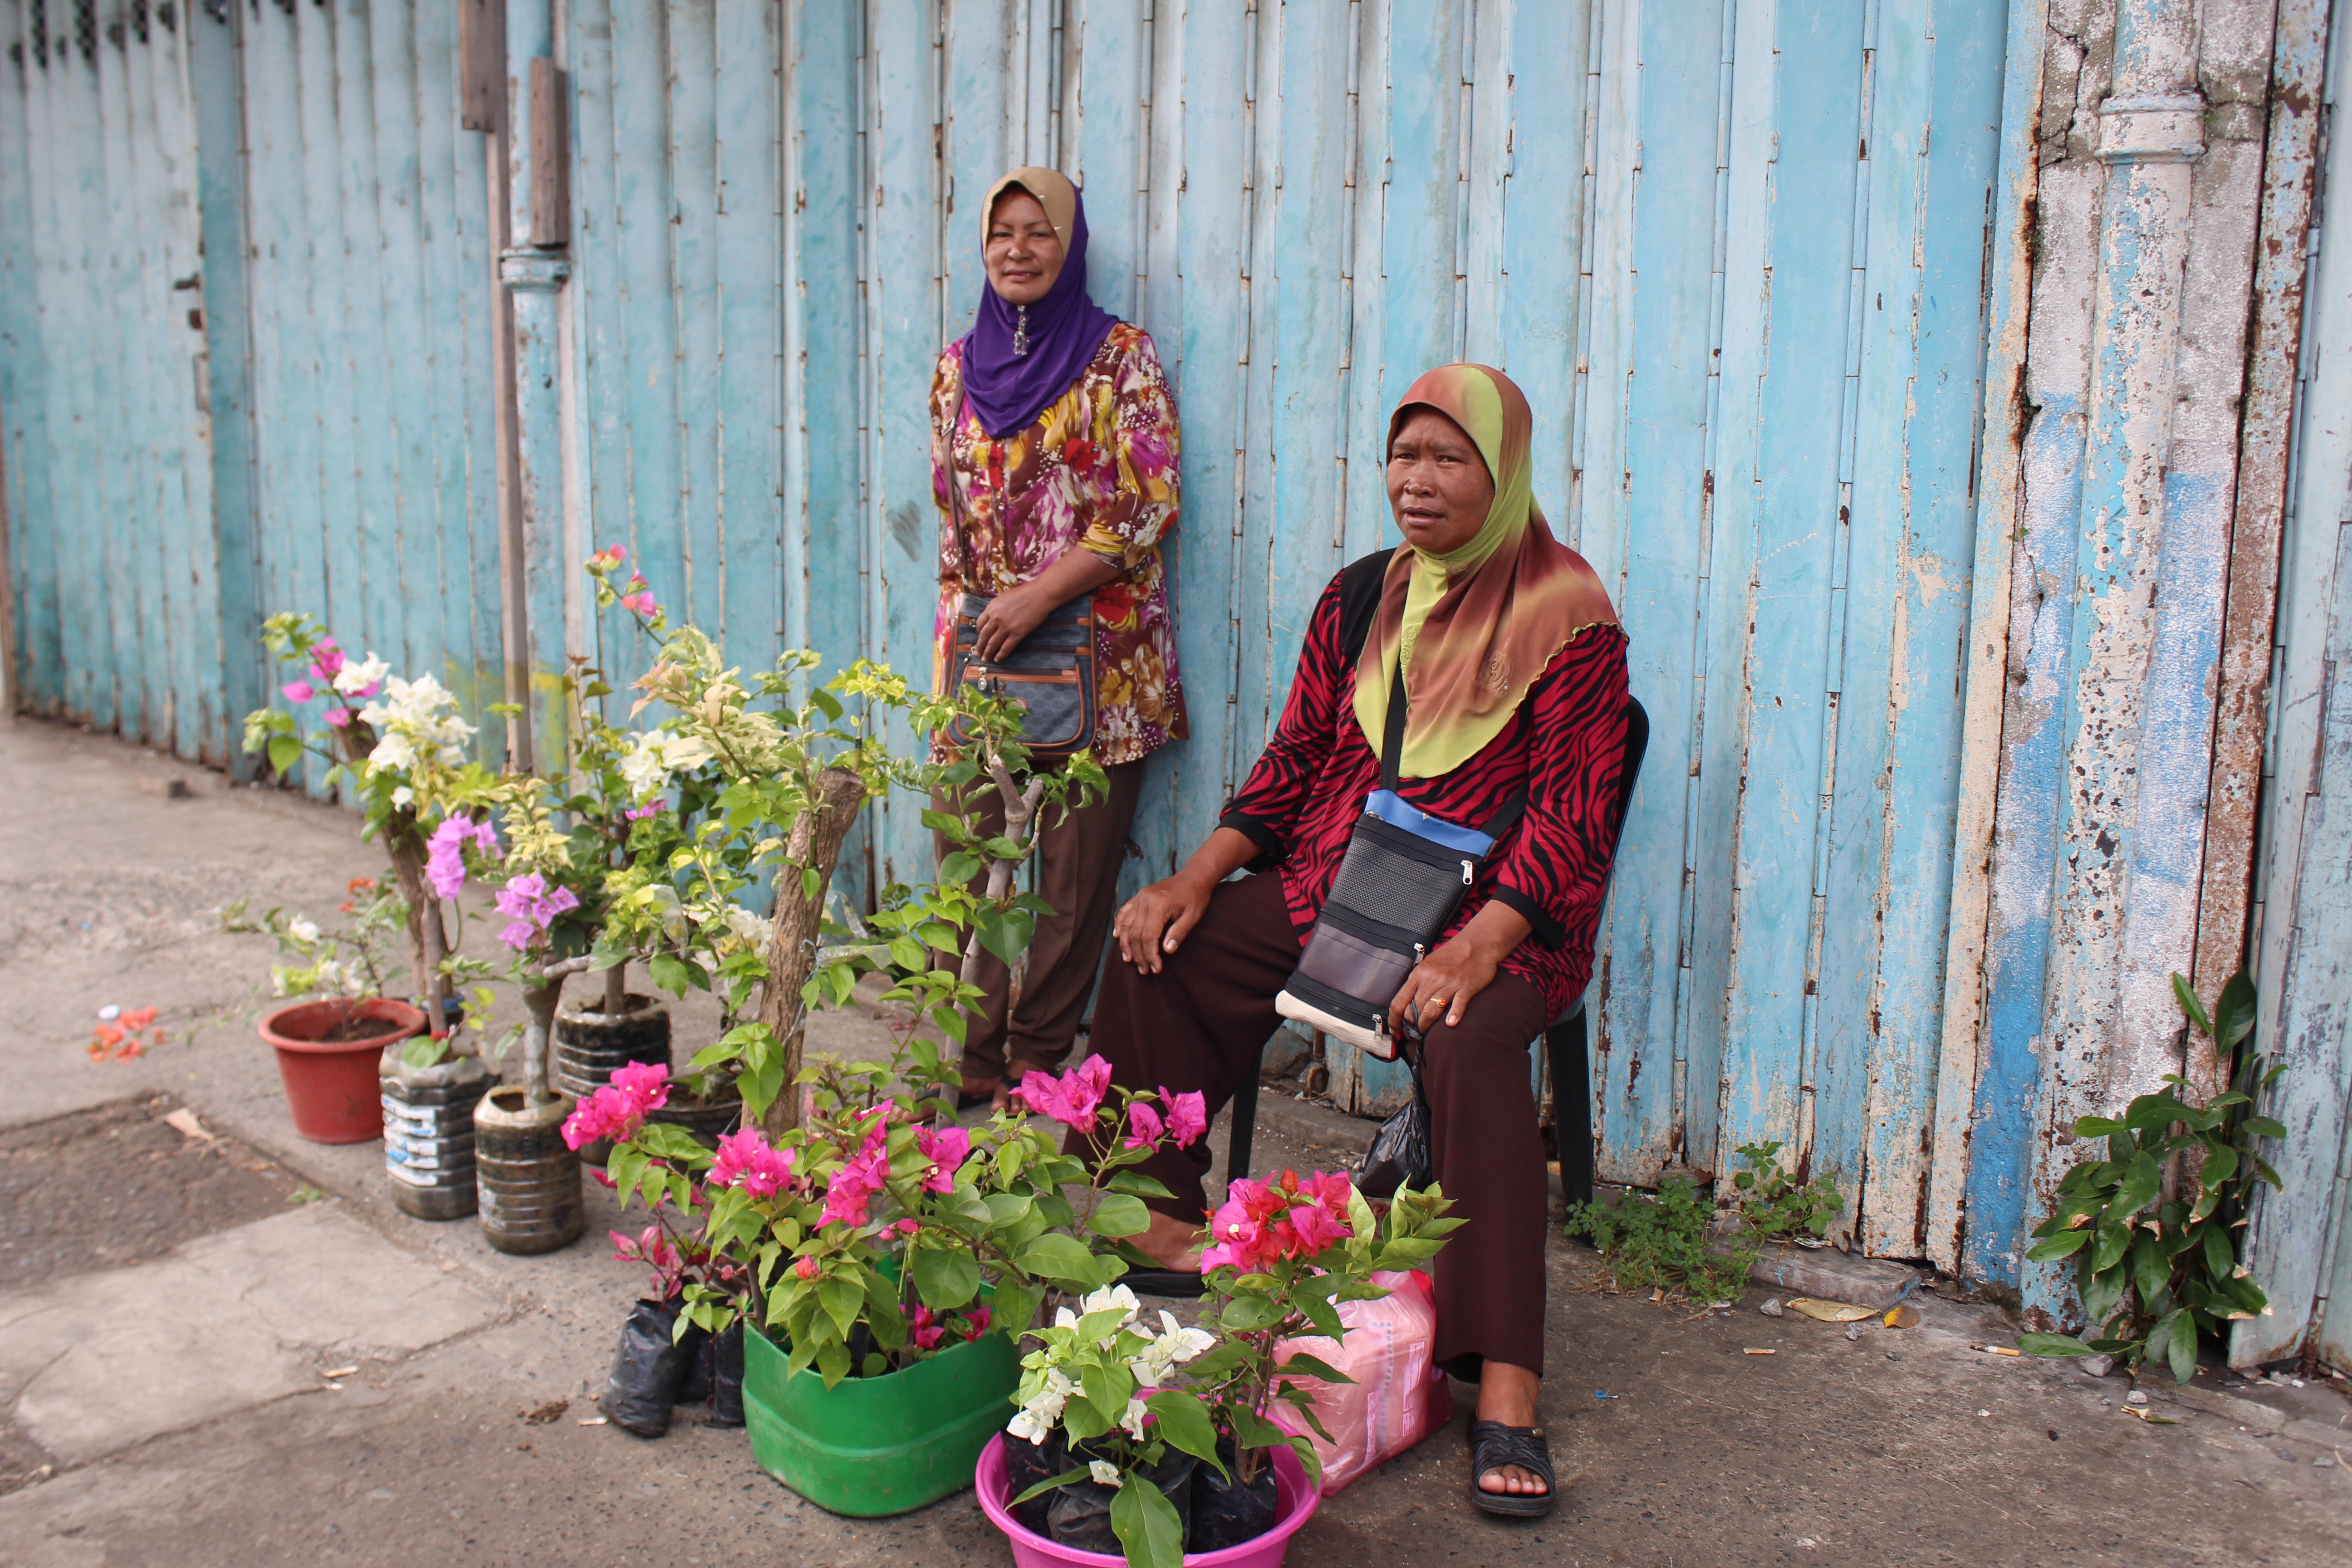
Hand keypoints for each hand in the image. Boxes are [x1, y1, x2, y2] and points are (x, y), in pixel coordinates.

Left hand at [972, 582, 1054, 661]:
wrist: (1040, 595)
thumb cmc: (1024, 593)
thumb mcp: (1004, 597)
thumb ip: (996, 608)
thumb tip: (992, 617)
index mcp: (991, 608)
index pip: (980, 623)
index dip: (978, 632)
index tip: (979, 637)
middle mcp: (996, 618)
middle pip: (984, 635)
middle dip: (980, 646)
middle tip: (977, 653)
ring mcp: (1006, 627)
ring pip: (993, 643)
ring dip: (988, 653)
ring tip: (985, 659)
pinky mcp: (1017, 634)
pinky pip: (1006, 647)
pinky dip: (1001, 655)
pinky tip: (997, 659)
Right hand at [1115, 872, 1214, 973]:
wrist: (1193, 877)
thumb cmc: (1196, 897)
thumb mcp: (1193, 916)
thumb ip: (1179, 933)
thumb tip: (1166, 951)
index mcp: (1160, 904)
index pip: (1149, 935)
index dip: (1150, 954)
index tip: (1155, 968)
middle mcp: (1146, 899)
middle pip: (1135, 932)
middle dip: (1139, 954)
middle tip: (1144, 970)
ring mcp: (1140, 897)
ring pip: (1126, 924)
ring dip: (1126, 944)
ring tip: (1129, 960)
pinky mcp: (1138, 896)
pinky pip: (1124, 912)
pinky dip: (1119, 925)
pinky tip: (1117, 937)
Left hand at [1384, 900, 1530, 1037]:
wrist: (1478, 942)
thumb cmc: (1452, 955)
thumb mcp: (1428, 965)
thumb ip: (1418, 982)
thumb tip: (1407, 1003)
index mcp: (1419, 974)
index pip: (1399, 1001)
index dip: (1394, 1019)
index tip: (1395, 1030)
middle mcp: (1431, 979)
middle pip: (1414, 1010)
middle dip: (1412, 1026)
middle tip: (1414, 1034)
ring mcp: (1450, 983)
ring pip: (1432, 1010)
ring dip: (1426, 1025)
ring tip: (1426, 1034)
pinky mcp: (1467, 986)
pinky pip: (1458, 1003)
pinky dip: (1454, 1015)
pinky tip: (1450, 1025)